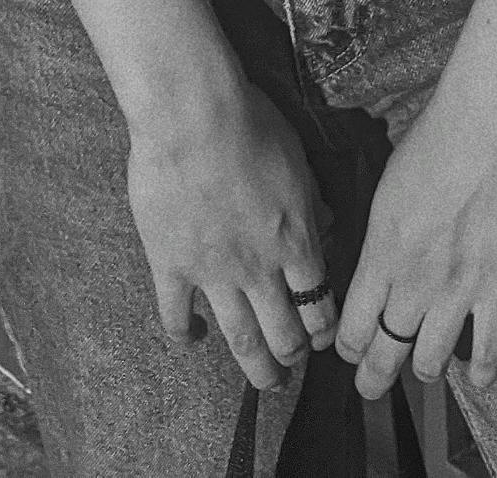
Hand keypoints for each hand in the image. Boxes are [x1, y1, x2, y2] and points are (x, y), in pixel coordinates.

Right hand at [127, 72, 339, 393]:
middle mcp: (260, 268)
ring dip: (256, 367)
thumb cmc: (249, 123)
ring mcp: (214, 273)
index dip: (324, 329)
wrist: (193, 114)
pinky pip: (176, 317)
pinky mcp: (171, 267)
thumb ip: (311, 202)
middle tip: (292, 366)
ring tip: (264, 381)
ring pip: (241, 340)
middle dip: (293, 358)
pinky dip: (186, 336)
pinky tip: (193, 340)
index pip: (320, 305)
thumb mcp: (298, 160)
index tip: (322, 337)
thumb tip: (325, 223)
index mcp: (295, 241)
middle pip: (285, 335)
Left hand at [336, 97, 496, 402]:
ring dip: (427, 369)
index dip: (349, 348)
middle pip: (385, 354)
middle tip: (373, 385)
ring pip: (432, 362)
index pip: (353, 326)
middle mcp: (413, 280)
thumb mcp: (387, 186)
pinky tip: (480, 375)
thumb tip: (376, 257)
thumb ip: (380, 234)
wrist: (488, 121)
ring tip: (427, 367)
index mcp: (381, 252)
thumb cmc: (436, 138)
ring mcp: (458, 289)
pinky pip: (490, 349)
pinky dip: (483, 370)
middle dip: (375, 379)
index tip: (352, 351)